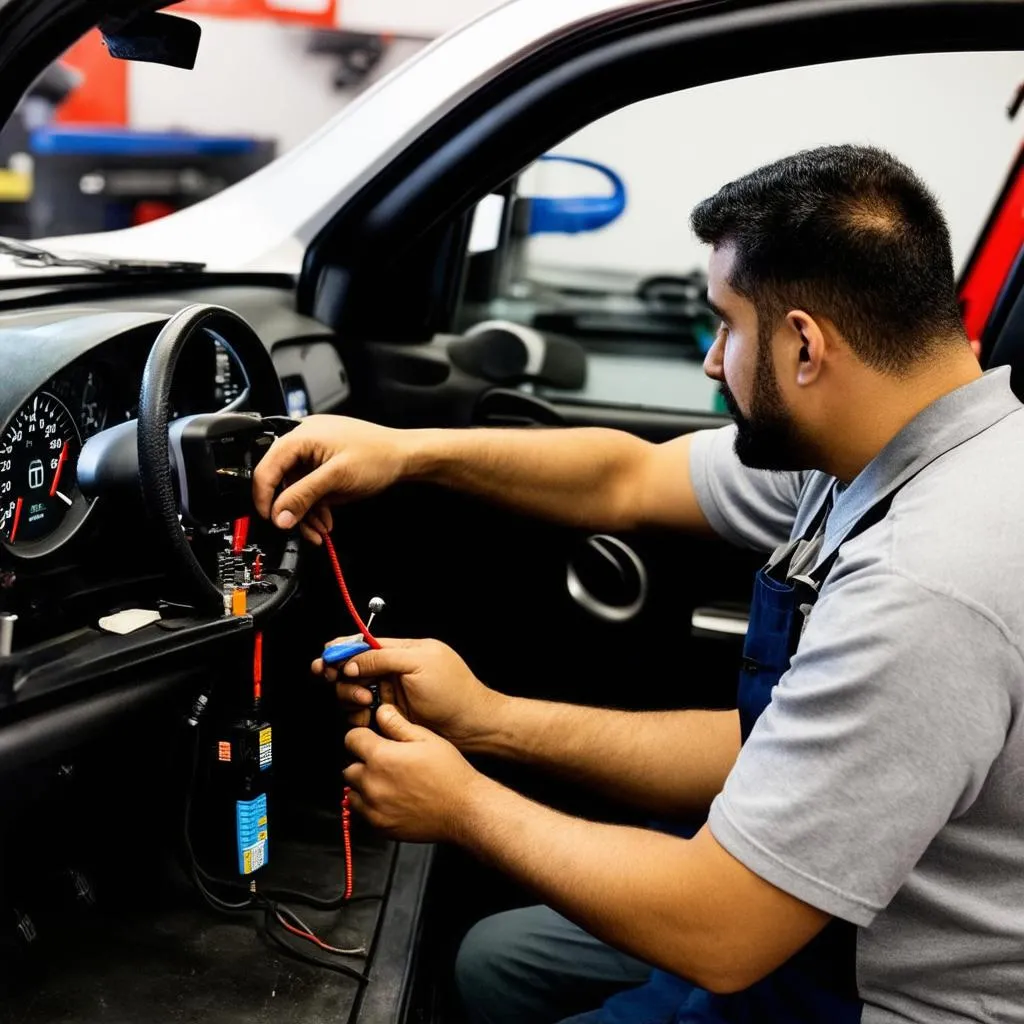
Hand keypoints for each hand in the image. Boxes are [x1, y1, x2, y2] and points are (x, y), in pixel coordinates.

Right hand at [252, 415, 409, 542]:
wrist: (405, 456)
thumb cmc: (378, 456)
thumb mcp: (336, 478)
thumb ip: (304, 496)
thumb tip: (279, 515)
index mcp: (301, 436)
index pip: (267, 468)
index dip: (264, 496)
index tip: (270, 519)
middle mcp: (303, 442)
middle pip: (281, 481)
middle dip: (292, 509)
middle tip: (298, 529)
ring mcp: (314, 454)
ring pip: (296, 489)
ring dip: (305, 513)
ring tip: (319, 530)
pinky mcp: (324, 465)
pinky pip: (309, 488)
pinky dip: (315, 506)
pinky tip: (324, 520)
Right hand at [312, 637, 502, 749]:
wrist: (471, 727)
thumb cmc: (455, 692)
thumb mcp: (420, 664)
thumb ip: (384, 658)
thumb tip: (352, 659)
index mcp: (402, 651)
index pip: (363, 644)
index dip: (341, 651)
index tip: (325, 660)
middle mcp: (393, 671)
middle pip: (353, 668)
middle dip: (342, 675)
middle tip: (344, 682)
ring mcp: (390, 694)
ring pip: (353, 691)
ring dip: (349, 696)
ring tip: (363, 702)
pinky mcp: (389, 716)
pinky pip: (362, 714)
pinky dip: (357, 716)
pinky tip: (365, 719)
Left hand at [344, 705, 485, 841]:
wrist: (463, 809)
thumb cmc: (449, 774)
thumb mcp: (426, 738)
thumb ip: (397, 724)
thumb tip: (381, 712)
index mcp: (381, 757)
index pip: (351, 739)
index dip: (362, 736)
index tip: (371, 739)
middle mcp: (373, 783)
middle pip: (349, 767)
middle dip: (362, 761)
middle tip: (384, 762)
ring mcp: (374, 807)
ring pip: (352, 791)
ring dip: (364, 785)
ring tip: (388, 782)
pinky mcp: (379, 826)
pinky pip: (362, 812)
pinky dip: (370, 804)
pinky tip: (391, 798)